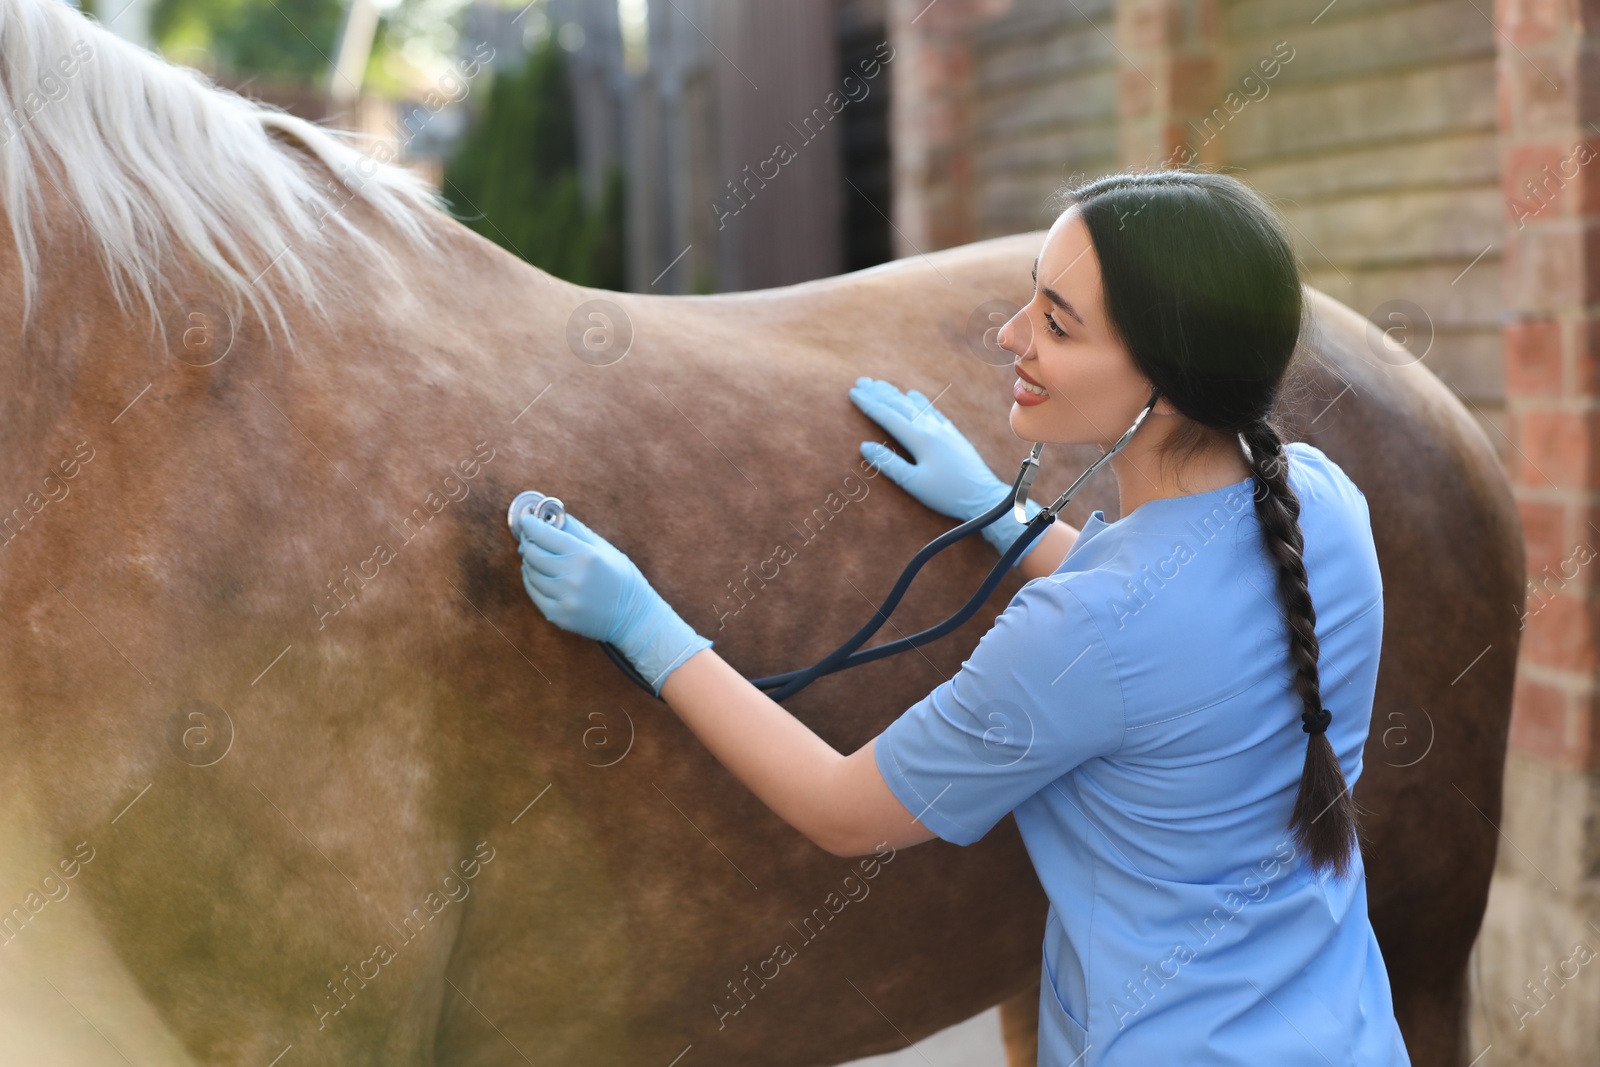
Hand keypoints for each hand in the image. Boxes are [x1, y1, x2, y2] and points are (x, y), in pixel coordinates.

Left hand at [517, 512, 711, 695]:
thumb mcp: (603, 548)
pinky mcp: (558, 615)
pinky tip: (538, 575)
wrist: (633, 616)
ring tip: (536, 557)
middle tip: (529, 539)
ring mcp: (564, 599)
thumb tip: (549, 515)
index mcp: (585, 556)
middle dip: (528, 543)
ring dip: (528, 562)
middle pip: (533, 554)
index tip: (526, 520)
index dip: (530, 525)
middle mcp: (573, 577)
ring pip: (530, 573)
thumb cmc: (620, 577)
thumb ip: (575, 530)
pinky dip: (531, 581)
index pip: (544, 535)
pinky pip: (533, 593)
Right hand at [849, 377, 1040, 559]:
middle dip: (879, 393)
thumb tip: (865, 446)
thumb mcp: (914, 484)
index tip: (853, 392)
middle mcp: (931, 428)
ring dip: (896, 394)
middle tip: (861, 381)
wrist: (984, 497)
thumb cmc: (947, 495)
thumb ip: (889, 464)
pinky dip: (919, 401)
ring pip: (915, 405)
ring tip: (881, 385)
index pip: (888, 417)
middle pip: (900, 406)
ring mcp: (944, 430)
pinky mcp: (953, 435)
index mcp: (920, 439)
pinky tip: (914, 396)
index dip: (869, 404)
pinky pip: (932, 411)